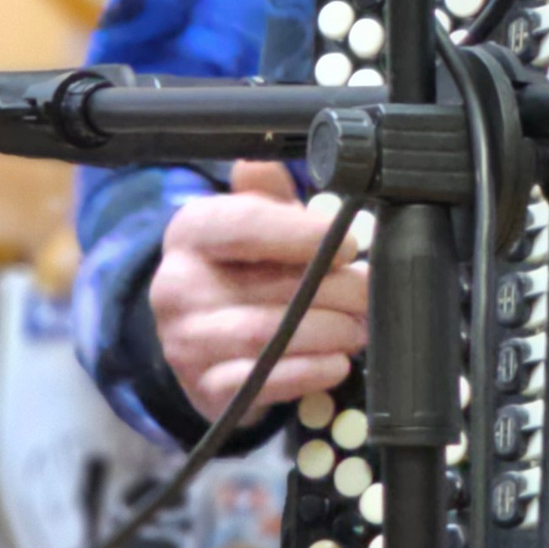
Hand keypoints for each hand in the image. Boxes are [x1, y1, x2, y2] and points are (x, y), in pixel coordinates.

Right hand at [151, 159, 366, 422]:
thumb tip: (268, 160)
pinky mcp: (203, 388)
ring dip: (329, 332)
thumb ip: (269, 191)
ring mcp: (185, 341)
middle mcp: (176, 286)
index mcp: (191, 232)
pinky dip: (308, 372)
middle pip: (270, 287)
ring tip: (361, 327)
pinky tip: (337, 362)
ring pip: (268, 337)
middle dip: (337, 291)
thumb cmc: (243, 269)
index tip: (352, 245)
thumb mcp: (255, 220)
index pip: (246, 225)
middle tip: (372, 292)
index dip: (306, 235)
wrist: (205, 340)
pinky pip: (262, 382)